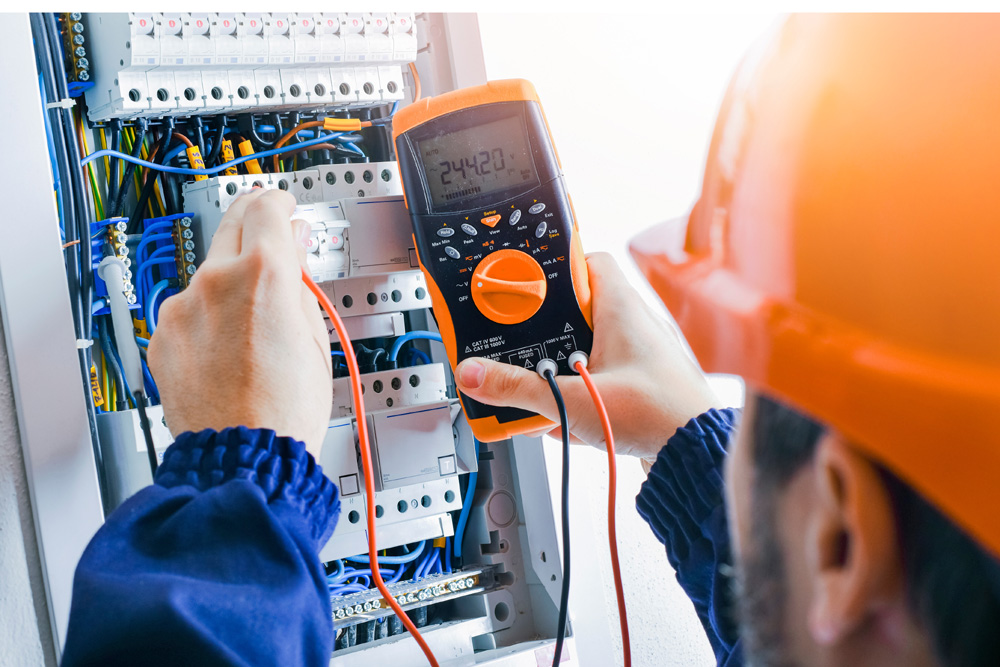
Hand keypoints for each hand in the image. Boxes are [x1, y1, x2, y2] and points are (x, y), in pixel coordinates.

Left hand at [148, 189, 332, 456]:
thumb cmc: (285, 409)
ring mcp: (182, 308)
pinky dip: (207, 315)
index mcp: (264, 274)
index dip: (280, 202)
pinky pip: (188, 309)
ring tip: (255, 321)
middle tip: (271, 236)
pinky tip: (229, 347)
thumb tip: (294, 247)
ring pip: (209, 272)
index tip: (285, 207)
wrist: (242, 455)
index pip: (267, 207)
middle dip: (254, 223)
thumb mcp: (315, 335)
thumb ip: (300, 280)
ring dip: (230, 279)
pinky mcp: (163, 335)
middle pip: (232, 224)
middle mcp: (215, 281)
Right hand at [454, 253, 722, 461]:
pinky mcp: (641, 386)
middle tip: (520, 347)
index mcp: (621, 308)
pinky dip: (579, 397)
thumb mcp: (574, 400)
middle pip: (576, 311)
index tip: (523, 283)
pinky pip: (599, 381)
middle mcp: (633, 326)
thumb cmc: (660, 415)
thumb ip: (519, 389)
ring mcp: (639, 357)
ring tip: (540, 391)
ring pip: (585, 350)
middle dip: (545, 334)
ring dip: (559, 372)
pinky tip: (566, 422)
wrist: (696, 456)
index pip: (586, 261)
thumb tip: (476, 375)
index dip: (554, 267)